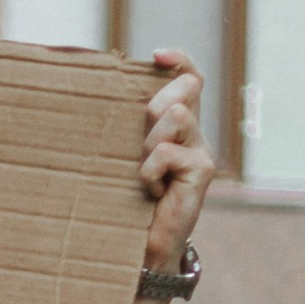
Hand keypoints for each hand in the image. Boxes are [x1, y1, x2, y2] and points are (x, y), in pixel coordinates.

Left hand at [140, 45, 214, 270]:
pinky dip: (149, 171)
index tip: (157, 55)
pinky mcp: (201, 171)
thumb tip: (103, 96)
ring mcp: (201, 152)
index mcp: (177, 126)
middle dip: (157, 104)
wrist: (145, 248)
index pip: (189, 77)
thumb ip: (129, 131)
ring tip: (143, 172)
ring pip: (177, 115)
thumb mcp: (126, 158)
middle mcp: (194, 134)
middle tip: (141, 141)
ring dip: (149, 142)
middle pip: (186, 88)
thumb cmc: (128, 202)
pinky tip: (150, 190)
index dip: (178, 60)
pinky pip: (166, 152)